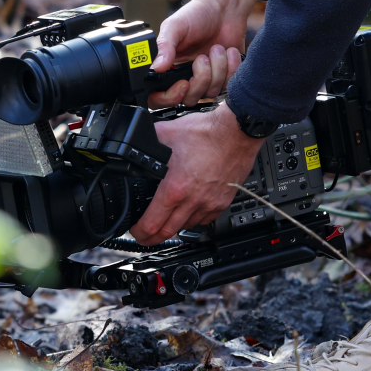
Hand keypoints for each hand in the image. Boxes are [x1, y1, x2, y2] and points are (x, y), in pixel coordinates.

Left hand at [130, 104, 264, 244]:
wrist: (236, 131)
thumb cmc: (206, 132)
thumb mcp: (165, 133)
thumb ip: (147, 141)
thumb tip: (134, 142)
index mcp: (174, 188)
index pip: (151, 224)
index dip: (139, 232)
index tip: (134, 230)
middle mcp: (192, 200)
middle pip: (167, 233)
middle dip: (152, 239)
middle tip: (144, 237)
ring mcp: (209, 203)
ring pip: (186, 227)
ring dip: (173, 228)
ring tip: (165, 222)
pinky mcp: (222, 202)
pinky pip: (205, 220)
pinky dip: (193, 220)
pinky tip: (188, 213)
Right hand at [149, 0, 265, 108]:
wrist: (223, 8)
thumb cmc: (197, 15)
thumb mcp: (174, 27)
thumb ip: (164, 46)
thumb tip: (157, 67)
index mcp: (168, 69)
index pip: (159, 98)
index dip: (170, 98)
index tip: (182, 84)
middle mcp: (185, 78)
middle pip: (189, 100)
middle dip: (200, 79)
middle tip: (202, 57)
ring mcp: (206, 80)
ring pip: (211, 93)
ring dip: (217, 68)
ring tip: (216, 48)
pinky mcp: (225, 77)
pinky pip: (229, 85)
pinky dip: (231, 66)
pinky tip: (228, 51)